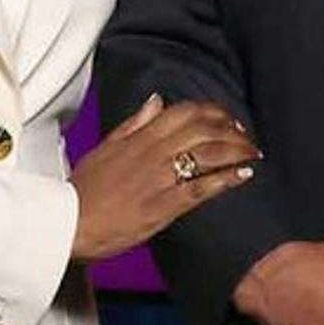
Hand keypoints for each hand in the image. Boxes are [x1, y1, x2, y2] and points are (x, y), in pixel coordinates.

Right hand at [67, 95, 259, 259]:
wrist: (71, 224)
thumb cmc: (85, 190)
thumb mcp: (105, 148)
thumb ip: (134, 124)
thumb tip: (157, 100)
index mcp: (139, 137)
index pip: (184, 112)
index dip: (212, 111)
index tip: (226, 118)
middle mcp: (153, 153)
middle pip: (203, 129)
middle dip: (232, 130)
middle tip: (247, 137)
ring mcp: (160, 179)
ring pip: (208, 154)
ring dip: (236, 151)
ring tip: (253, 153)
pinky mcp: (165, 206)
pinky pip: (202, 187)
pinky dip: (226, 179)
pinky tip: (244, 175)